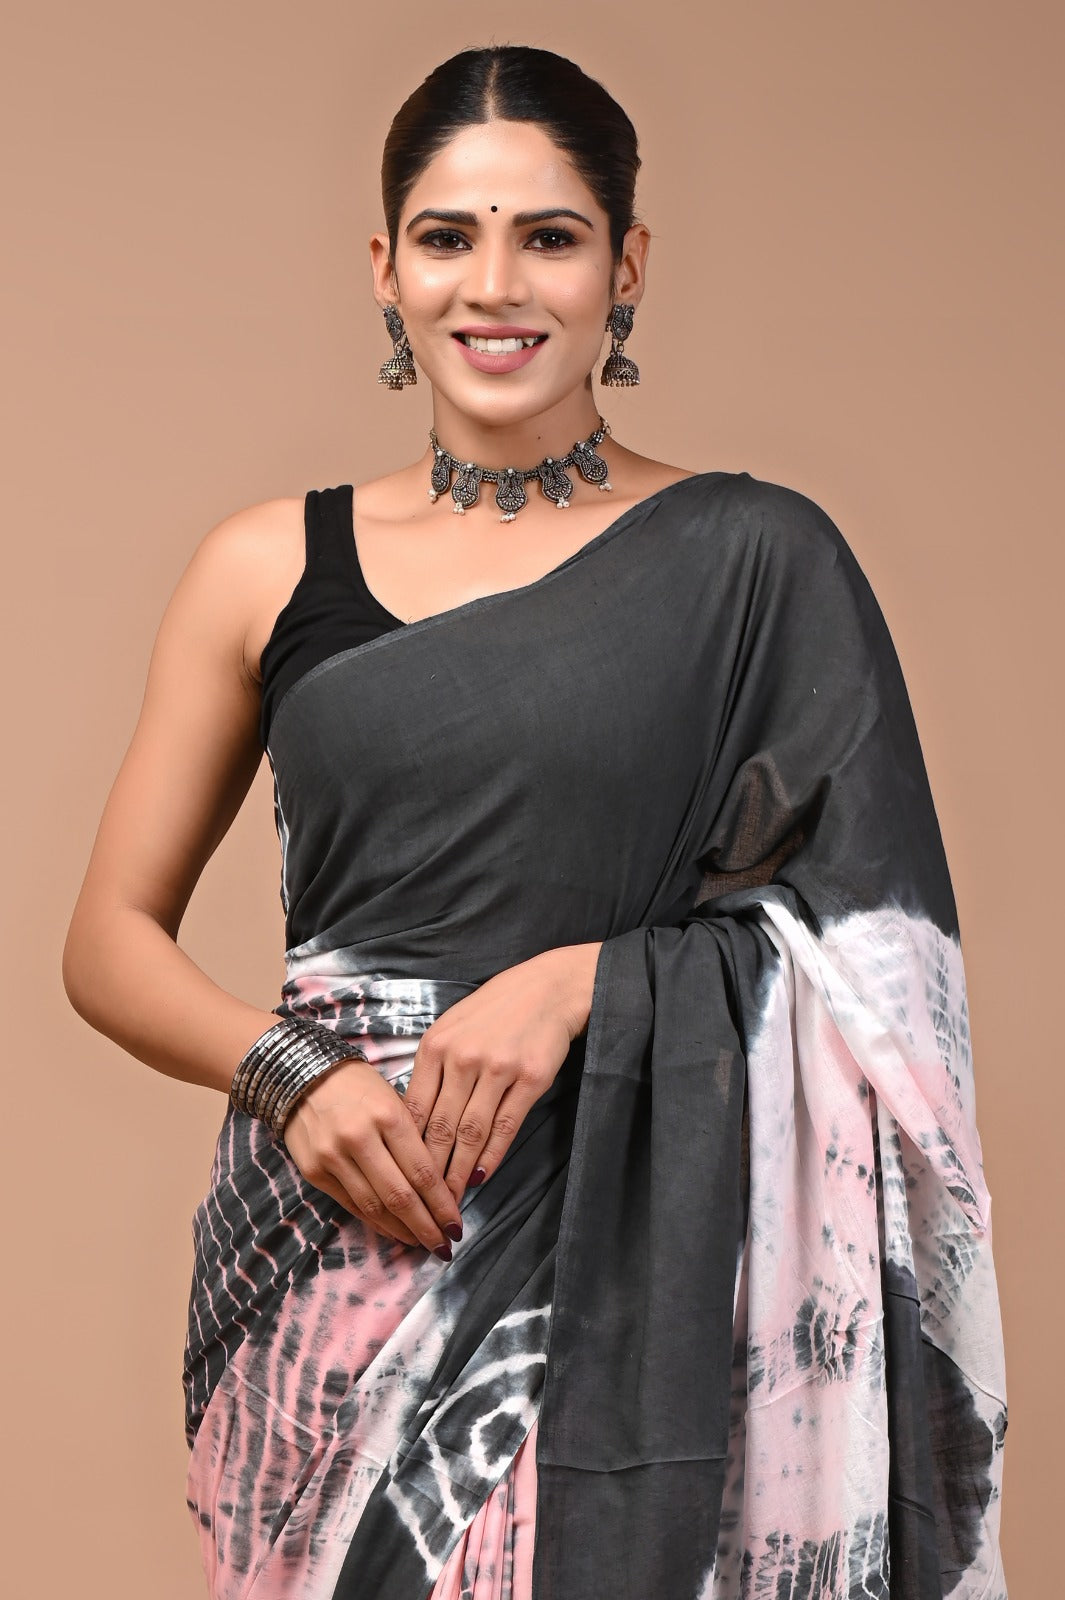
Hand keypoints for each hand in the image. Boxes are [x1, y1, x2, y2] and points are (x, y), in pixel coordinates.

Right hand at [282, 1057, 463, 1254]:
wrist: (299, 1075)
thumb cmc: (357, 1084)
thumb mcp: (392, 1097)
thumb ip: (411, 1136)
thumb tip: (437, 1183)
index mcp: (388, 1115)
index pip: (422, 1171)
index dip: (442, 1204)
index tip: (456, 1224)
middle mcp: (361, 1138)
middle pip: (401, 1195)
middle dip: (427, 1226)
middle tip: (444, 1246)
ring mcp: (334, 1157)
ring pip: (375, 1206)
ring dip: (402, 1230)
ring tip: (422, 1243)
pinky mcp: (315, 1171)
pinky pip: (352, 1205)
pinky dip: (376, 1222)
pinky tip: (393, 1231)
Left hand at [403, 943, 601, 1205]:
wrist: (547, 989)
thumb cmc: (495, 1010)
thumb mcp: (452, 1028)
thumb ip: (432, 1069)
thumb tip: (413, 1120)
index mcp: (435, 1046)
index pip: (414, 1109)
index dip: (407, 1149)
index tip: (401, 1177)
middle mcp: (462, 1058)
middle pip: (440, 1127)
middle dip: (430, 1172)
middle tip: (423, 1204)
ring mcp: (496, 1068)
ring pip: (470, 1132)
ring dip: (460, 1172)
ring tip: (451, 1200)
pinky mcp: (529, 1079)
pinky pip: (505, 1126)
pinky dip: (491, 1155)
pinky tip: (482, 1175)